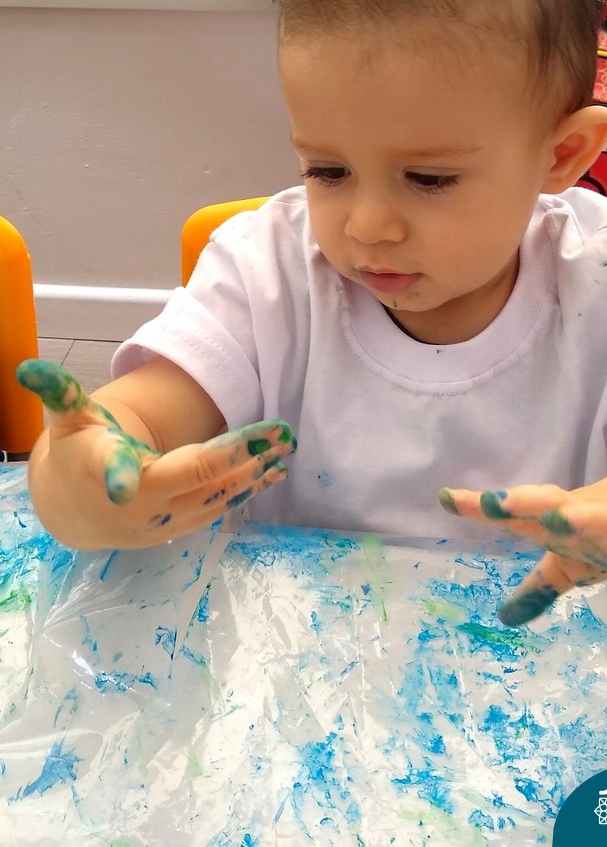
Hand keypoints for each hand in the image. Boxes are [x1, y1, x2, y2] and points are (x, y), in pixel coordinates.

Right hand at [17, 360, 295, 548]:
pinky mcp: (179, 530)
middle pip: (194, 482)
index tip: (128, 484)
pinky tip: (273, 473)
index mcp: (110, 472)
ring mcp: (163, 523)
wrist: (76, 512)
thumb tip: (30, 367)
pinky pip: (218, 511)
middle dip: (239, 458)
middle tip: (279, 435)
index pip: (124, 472)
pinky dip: (246, 491)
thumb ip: (59, 395)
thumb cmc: (78, 454)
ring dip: (253, 476)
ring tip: (285, 452)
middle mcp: (140, 505)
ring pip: (214, 500)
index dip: (125, 477)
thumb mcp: (68, 421)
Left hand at [439, 484, 606, 626]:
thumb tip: (504, 619)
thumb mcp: (569, 562)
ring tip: (556, 518)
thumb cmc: (605, 531)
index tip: (447, 498)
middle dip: (523, 505)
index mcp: (556, 521)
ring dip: (578, 518)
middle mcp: (583, 516)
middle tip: (494, 502)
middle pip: (550, 507)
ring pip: (598, 519)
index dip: (481, 508)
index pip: (515, 514)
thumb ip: (538, 589)